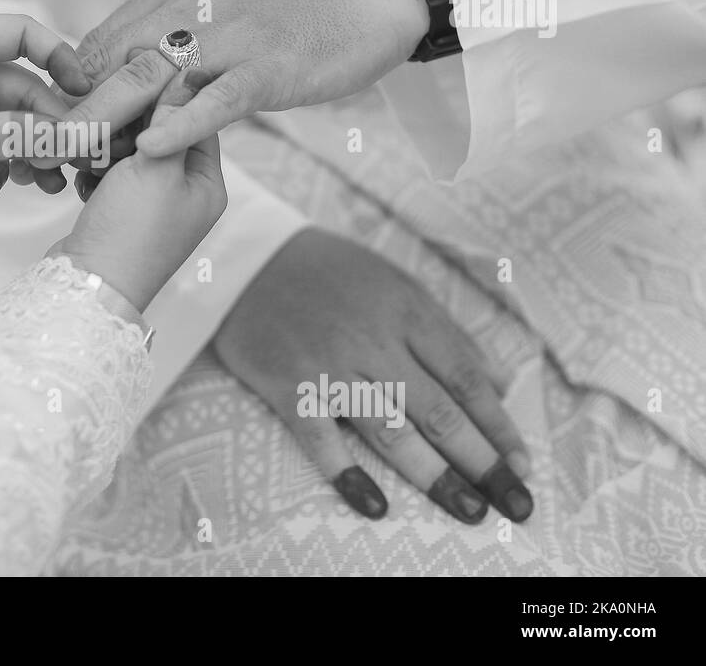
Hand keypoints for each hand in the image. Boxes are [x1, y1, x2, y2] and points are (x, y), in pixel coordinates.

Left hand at [0, 15, 89, 214]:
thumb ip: (11, 135)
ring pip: (16, 120)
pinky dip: (5, 164)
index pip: (22, 32)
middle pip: (26, 86)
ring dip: (31, 151)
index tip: (85, 91)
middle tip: (66, 161)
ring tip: (41, 184)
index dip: (59, 58)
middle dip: (47, 126)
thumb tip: (68, 138)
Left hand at [44, 0, 427, 164]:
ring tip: (74, 160)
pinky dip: (180, 123)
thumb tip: (136, 65)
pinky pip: (216, 97)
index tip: (53, 126)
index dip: (71, 87)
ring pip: (153, 77)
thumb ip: (177, 27)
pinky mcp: (268, 66)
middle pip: (113, 60)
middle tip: (44, 153)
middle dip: (74, 108)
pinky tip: (150, 149)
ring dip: (109, 120)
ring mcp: (230, 38)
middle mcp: (192, 9)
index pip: (103, 42)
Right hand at [52, 71, 226, 312]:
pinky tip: (81, 175)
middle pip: (160, 138)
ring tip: (91, 152)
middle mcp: (184, 197)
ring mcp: (151, 209)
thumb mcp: (157, 166)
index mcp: (207, 186)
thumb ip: (172, 117)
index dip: (167, 97)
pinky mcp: (119, 217)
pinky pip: (109, 178)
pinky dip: (94, 172)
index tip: (137, 76)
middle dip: (129, 126)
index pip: (195, 121)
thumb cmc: (132, 231)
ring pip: (129, 156)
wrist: (88, 285)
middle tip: (107, 114)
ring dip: (107, 148)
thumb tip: (188, 71)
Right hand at [213, 227, 533, 524]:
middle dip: (482, 461)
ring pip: (392, 430)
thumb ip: (447, 332)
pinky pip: (322, 440)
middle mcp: (374, 340)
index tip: (522, 463)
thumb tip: (501, 382)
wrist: (247, 261)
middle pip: (439, 411)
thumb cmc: (329, 274)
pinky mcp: (289, 386)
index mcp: (406, 312)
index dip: (499, 425)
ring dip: (435, 475)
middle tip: (514, 502)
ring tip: (469, 509)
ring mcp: (330, 366)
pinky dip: (348, 474)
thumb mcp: (396, 284)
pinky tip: (375, 504)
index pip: (466, 377)